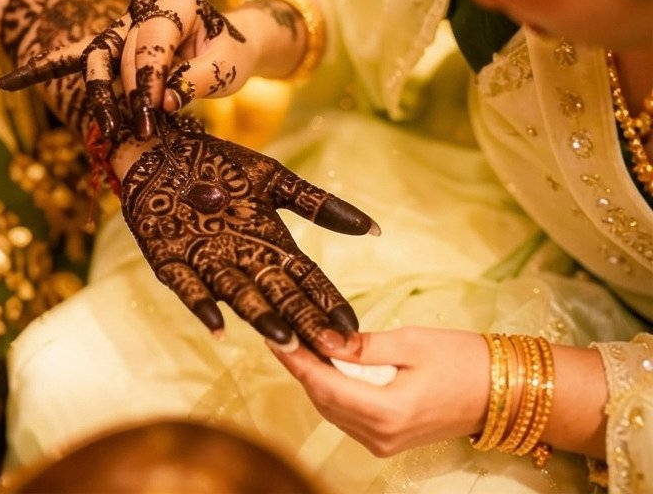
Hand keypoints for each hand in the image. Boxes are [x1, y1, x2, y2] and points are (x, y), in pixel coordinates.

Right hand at [0, 0, 257, 139]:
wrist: (231, 45)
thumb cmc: (231, 52)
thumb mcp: (230, 65)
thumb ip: (198, 80)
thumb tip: (163, 101)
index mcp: (176, 0)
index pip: (152, 39)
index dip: (150, 77)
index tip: (155, 111)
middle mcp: (143, 8)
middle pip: (118, 51)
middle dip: (125, 93)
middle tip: (138, 128)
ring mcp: (123, 25)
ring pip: (95, 58)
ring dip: (98, 96)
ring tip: (109, 129)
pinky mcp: (111, 45)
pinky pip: (73, 58)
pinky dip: (44, 69)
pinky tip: (9, 83)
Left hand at [120, 117, 379, 354]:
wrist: (162, 147)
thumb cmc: (219, 164)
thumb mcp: (273, 180)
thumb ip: (317, 204)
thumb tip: (373, 229)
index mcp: (269, 243)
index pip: (305, 277)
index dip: (326, 300)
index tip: (351, 328)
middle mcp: (241, 259)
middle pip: (278, 294)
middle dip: (302, 320)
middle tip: (327, 349)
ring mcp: (206, 261)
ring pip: (238, 295)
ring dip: (260, 318)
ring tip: (284, 340)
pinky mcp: (169, 259)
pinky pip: (187, 286)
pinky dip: (202, 305)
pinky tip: (217, 326)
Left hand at [269, 327, 490, 455]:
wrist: (502, 392)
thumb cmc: (462, 360)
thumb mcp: (411, 343)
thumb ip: (363, 346)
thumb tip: (322, 340)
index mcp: (387, 411)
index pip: (324, 386)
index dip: (296, 362)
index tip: (275, 338)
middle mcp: (380, 436)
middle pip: (323, 400)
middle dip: (300, 368)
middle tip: (283, 335)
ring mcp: (383, 443)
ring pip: (332, 410)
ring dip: (314, 380)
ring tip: (299, 346)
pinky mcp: (388, 441)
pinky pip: (347, 415)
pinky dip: (333, 391)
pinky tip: (326, 367)